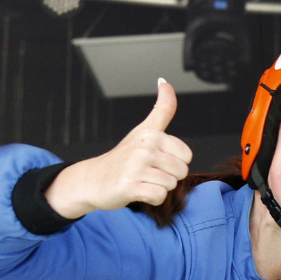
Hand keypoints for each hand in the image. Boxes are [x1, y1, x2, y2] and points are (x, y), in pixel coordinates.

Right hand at [44, 79, 192, 218]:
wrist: (94, 179)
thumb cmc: (124, 156)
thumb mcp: (144, 129)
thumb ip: (162, 108)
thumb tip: (165, 81)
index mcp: (152, 134)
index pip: (187, 155)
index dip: (174, 161)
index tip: (156, 159)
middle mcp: (145, 148)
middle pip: (181, 172)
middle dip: (167, 176)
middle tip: (147, 172)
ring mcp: (136, 167)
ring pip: (170, 185)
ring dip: (157, 187)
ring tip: (141, 179)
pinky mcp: (130, 186)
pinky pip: (159, 197)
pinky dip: (151, 198)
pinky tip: (137, 190)